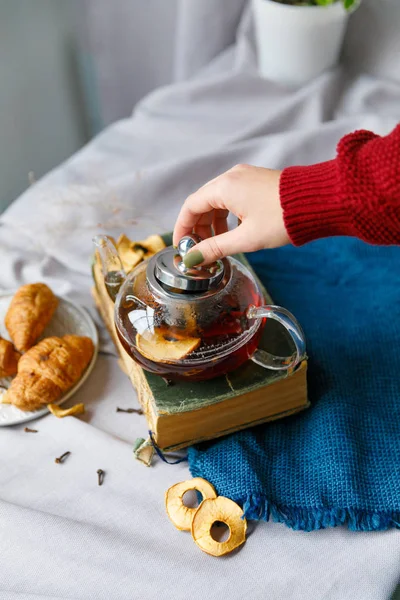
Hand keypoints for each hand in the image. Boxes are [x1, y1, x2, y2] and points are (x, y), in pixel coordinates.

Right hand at [173, 164, 289, 265]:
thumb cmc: (283, 218)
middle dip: (199, 228)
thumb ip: (215, 248)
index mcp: (224, 186)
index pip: (191, 206)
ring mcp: (245, 177)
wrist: (319, 201)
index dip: (182, 228)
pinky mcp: (257, 181)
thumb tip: (193, 259)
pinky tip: (236, 232)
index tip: (181, 247)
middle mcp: (232, 176)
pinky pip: (233, 197)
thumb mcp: (246, 238)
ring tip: (219, 245)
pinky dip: (228, 215)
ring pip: (218, 201)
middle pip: (203, 203)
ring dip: (214, 223)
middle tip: (201, 250)